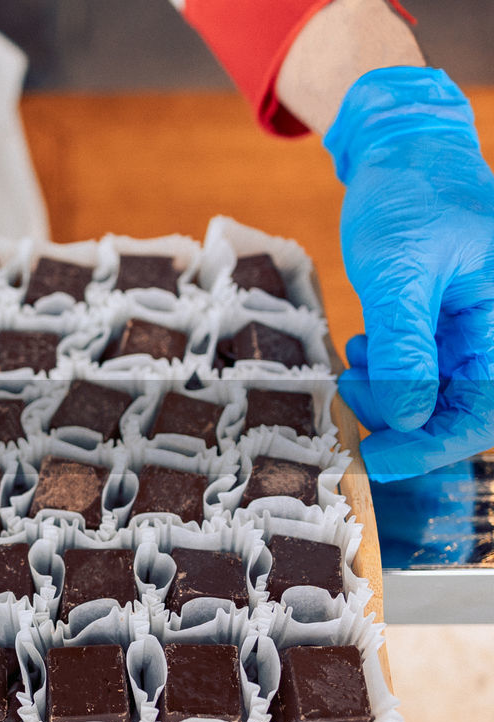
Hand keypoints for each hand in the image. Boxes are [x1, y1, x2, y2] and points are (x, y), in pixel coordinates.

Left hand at [326, 67, 493, 481]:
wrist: (404, 149)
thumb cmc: (409, 197)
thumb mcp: (398, 271)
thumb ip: (407, 345)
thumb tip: (410, 416)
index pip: (484, 409)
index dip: (435, 445)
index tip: (380, 460)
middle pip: (459, 407)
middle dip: (402, 416)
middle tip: (351, 396)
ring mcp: (472, 325)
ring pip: (435, 391)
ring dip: (389, 393)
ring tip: (353, 366)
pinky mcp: (446, 320)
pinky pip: (423, 365)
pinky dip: (388, 369)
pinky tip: (362, 347)